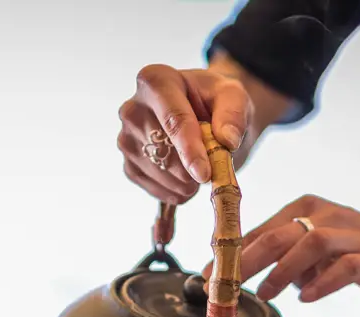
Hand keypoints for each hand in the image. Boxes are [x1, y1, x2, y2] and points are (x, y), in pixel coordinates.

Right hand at [117, 64, 251, 204]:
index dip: (189, 149)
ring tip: (202, 165)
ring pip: (160, 174)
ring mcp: (126, 139)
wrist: (201, 115)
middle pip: (164, 151)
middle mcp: (133, 109)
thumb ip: (233, 112)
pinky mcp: (129, 166)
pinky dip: (178, 191)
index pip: (173, 120)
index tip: (205, 174)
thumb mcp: (233, 95)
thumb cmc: (214, 101)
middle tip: (214, 162)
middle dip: (193, 167)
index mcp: (156, 81)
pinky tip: (188, 177)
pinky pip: (156, 189)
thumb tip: (228, 140)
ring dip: (189, 181)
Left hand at [210, 195, 359, 302]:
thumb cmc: (356, 251)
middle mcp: (326, 215)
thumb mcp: (313, 251)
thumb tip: (239, 271)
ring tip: (264, 293)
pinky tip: (306, 297)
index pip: (260, 229)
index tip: (208, 275)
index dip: (230, 253)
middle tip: (225, 285)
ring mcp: (351, 235)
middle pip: (278, 234)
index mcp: (306, 209)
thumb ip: (282, 257)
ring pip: (310, 243)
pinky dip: (321, 282)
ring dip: (282, 270)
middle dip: (246, 261)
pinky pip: (344, 266)